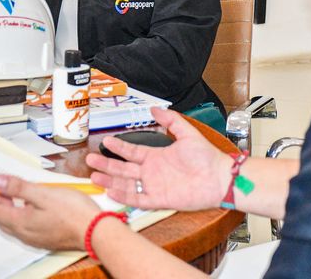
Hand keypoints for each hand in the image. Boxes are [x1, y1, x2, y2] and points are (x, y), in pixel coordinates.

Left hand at [0, 174, 101, 250]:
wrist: (95, 231)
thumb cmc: (73, 212)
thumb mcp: (43, 193)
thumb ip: (18, 188)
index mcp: (22, 223)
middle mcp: (26, 233)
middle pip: (2, 218)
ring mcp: (36, 237)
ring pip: (12, 223)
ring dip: (6, 209)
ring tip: (5, 195)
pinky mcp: (45, 237)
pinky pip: (23, 226)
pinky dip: (17, 214)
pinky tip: (25, 206)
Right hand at [87, 107, 229, 210]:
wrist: (220, 177)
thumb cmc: (207, 157)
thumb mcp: (187, 133)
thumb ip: (171, 120)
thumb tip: (155, 109)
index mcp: (156, 157)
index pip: (131, 152)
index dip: (118, 147)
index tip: (106, 141)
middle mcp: (152, 172)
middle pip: (123, 169)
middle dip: (106, 164)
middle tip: (90, 160)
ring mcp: (154, 186)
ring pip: (127, 184)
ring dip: (110, 181)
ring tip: (95, 176)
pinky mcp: (160, 199)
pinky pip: (139, 199)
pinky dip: (125, 196)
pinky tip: (112, 192)